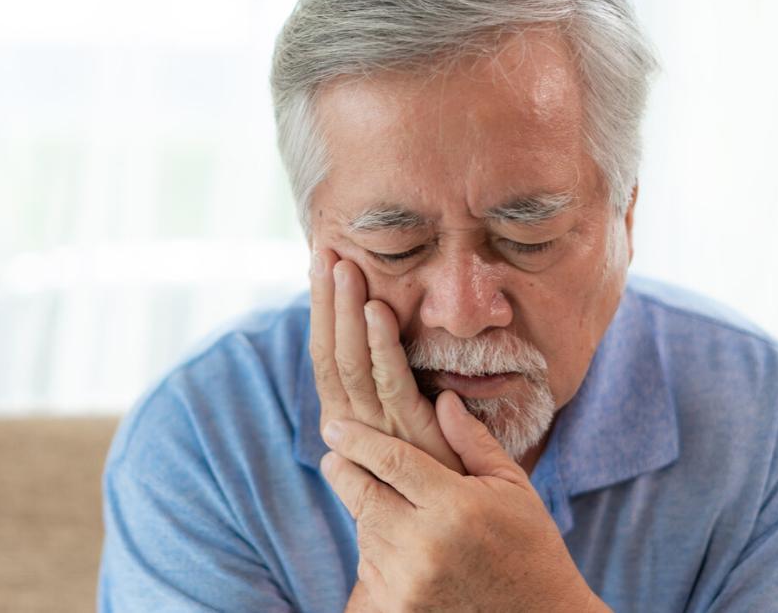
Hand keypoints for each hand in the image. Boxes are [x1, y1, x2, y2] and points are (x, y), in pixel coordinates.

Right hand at [310, 247, 463, 472]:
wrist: (458, 524)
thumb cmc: (436, 469)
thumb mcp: (407, 421)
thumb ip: (393, 386)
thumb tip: (384, 332)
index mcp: (348, 418)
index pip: (326, 354)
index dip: (322, 310)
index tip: (319, 265)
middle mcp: (352, 424)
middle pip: (330, 352)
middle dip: (326, 301)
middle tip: (323, 252)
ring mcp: (379, 430)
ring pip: (351, 361)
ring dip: (346, 312)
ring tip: (343, 267)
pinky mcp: (411, 434)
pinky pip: (391, 382)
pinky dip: (382, 344)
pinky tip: (378, 308)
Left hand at [320, 390, 607, 611]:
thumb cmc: (531, 546)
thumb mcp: (513, 487)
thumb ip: (472, 442)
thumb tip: (441, 399)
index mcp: (456, 506)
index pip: (392, 461)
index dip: (359, 440)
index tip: (336, 426)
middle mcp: (426, 545)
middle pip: (364, 496)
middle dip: (343, 471)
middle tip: (332, 454)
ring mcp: (408, 582)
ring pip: (365, 531)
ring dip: (366, 511)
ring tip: (385, 500)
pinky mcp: (399, 609)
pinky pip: (369, 567)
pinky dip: (376, 548)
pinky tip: (400, 539)